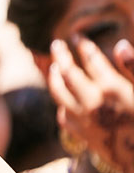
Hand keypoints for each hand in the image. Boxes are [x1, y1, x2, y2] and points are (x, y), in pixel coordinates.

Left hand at [48, 37, 133, 172]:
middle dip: (61, 56)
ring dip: (54, 78)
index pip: (91, 60)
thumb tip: (120, 44)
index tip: (76, 36)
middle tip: (56, 44)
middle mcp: (92, 103)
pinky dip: (61, 104)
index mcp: (111, 89)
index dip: (83, 46)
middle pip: (68, 74)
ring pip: (59, 94)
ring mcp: (84, 120)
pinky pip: (64, 116)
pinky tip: (63, 100)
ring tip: (53, 68)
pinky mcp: (84, 135)